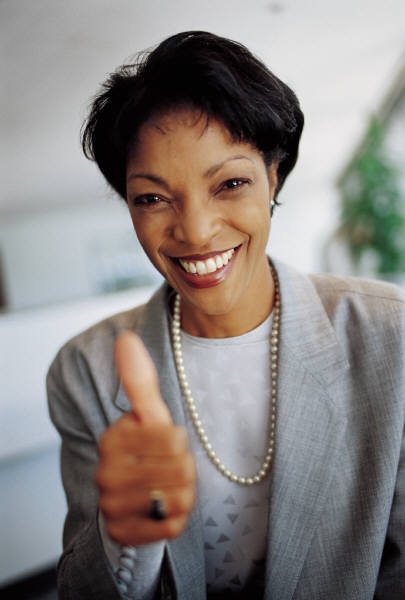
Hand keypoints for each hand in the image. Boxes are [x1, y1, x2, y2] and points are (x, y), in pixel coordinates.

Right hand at [95, 331, 195, 545]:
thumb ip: (138, 379)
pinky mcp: (123, 534)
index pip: (173, 437)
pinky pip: (172, 525)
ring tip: (166, 488)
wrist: (129, 503)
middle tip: (167, 468)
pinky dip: (176, 517)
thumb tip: (126, 337)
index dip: (178, 440)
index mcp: (112, 438)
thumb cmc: (144, 453)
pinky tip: (162, 510)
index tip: (164, 444)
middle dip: (183, 467)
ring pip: (178, 496)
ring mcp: (112, 505)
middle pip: (180, 467)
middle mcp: (106, 472)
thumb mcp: (146, 416)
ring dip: (182, 492)